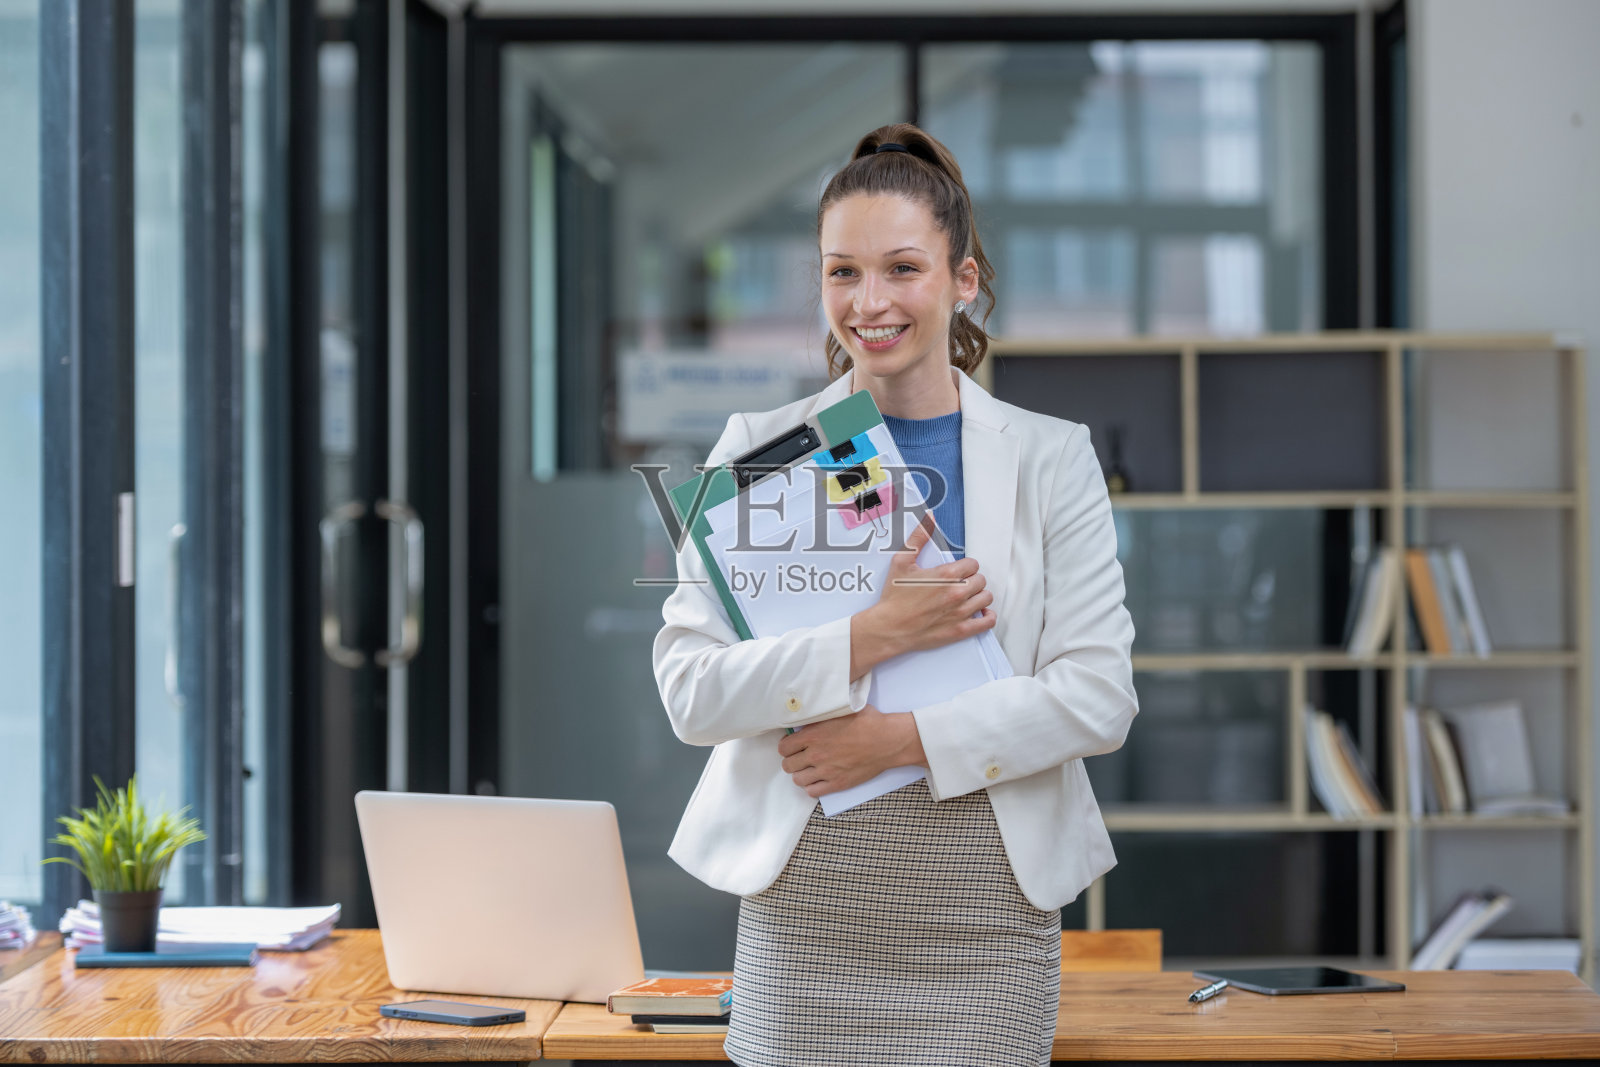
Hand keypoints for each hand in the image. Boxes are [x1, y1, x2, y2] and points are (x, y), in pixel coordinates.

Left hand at [777, 705, 925, 797]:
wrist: (888, 740)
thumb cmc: (868, 722)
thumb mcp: (840, 710)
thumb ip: (821, 716)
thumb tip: (809, 714)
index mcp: (813, 735)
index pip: (783, 747)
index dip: (787, 746)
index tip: (793, 744)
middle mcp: (815, 754)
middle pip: (788, 765)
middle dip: (792, 760)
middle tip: (800, 756)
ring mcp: (826, 771)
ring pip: (798, 779)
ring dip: (801, 774)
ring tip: (808, 769)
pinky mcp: (837, 783)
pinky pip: (813, 791)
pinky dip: (812, 786)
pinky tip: (818, 779)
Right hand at [850, 512, 996, 676]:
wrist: (889, 627)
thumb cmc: (894, 597)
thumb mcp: (902, 561)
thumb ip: (919, 537)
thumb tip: (929, 517)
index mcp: (945, 574)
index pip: (973, 564)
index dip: (966, 566)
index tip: (958, 571)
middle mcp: (956, 592)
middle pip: (981, 580)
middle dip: (972, 580)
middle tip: (960, 584)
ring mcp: (961, 612)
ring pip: (986, 597)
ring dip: (979, 596)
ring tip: (967, 597)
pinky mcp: (961, 630)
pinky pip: (987, 621)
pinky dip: (987, 616)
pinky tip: (978, 612)